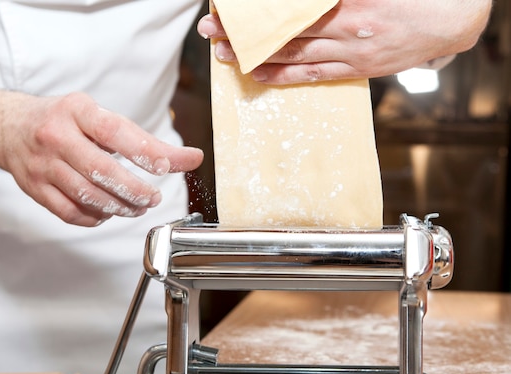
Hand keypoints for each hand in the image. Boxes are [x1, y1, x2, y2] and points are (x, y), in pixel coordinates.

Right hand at [0, 83, 203, 226]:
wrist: (8, 127)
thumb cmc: (65, 121)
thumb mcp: (101, 118)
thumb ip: (144, 141)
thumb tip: (190, 159)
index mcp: (76, 111)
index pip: (115, 132)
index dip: (143, 151)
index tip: (167, 166)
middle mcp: (56, 136)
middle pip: (102, 172)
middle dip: (135, 191)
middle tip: (154, 198)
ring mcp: (42, 165)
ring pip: (88, 196)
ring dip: (120, 208)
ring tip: (137, 207)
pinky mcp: (34, 189)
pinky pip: (70, 212)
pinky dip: (95, 218)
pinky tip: (108, 213)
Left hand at [198, 0, 491, 83]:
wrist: (452, 18)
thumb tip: (294, 2)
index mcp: (345, 3)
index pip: (286, 10)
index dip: (254, 14)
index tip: (227, 11)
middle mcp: (342, 28)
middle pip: (280, 32)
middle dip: (242, 33)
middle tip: (211, 31)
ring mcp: (348, 52)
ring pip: (291, 55)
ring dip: (253, 56)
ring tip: (223, 54)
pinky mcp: (355, 69)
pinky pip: (312, 75)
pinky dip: (283, 76)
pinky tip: (258, 75)